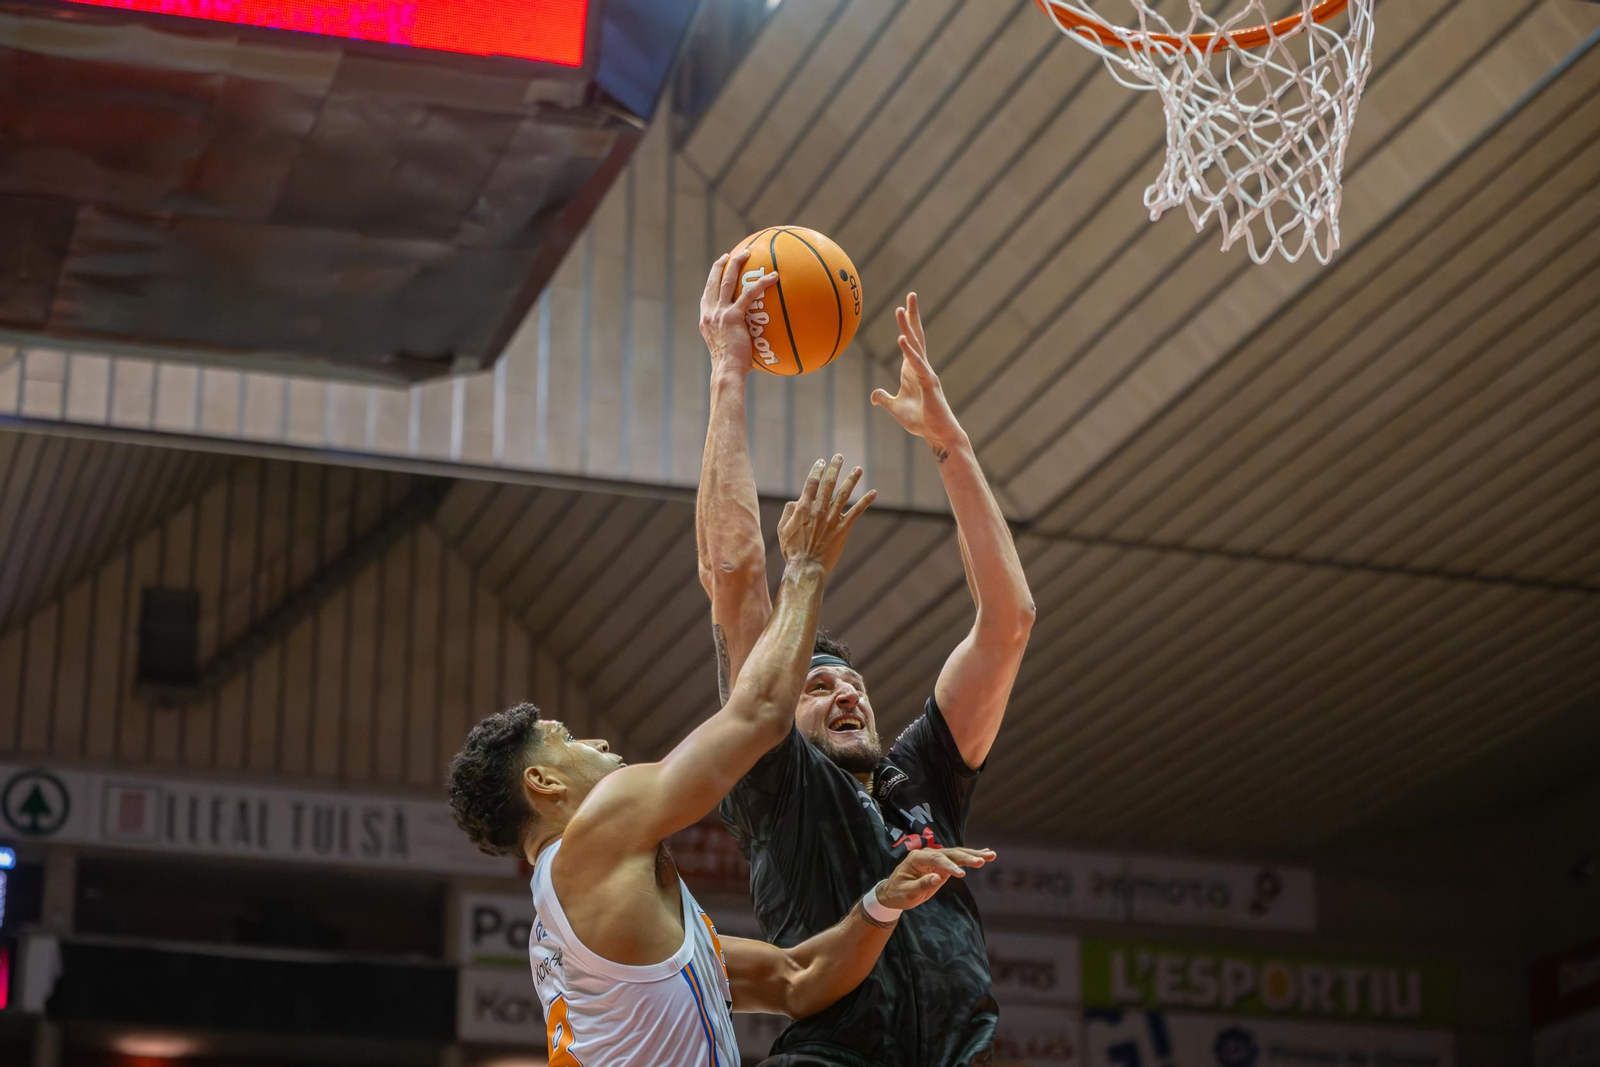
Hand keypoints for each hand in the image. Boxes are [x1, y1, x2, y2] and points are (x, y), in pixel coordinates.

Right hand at [700, 249, 779, 377]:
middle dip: (721, 265)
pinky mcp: (732, 316)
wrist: (727, 371)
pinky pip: (748, 294)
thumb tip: (756, 339)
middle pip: (713, 282)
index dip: (713, 280)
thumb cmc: (733, 367)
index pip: (708, 295)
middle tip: (730, 255)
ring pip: (726, 281)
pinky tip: (773, 276)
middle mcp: (709, 313)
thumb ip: (737, 337)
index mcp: (706, 319)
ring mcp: (719, 313)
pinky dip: (761, 283)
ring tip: (747, 253)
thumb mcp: (730, 348)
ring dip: (736, 264)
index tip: (720, 269)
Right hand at [777, 454, 875, 573]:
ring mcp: (832, 518)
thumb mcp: (783, 528)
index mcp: (803, 507)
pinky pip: (857, 512)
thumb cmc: (792, 549)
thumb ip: (789, 511)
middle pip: (829, 483)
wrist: (806, 567)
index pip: (811, 483)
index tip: (821, 461)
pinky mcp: (843, 528)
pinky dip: (866, 501)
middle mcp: (819, 509)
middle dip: (834, 468)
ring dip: (852, 479)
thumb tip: (796, 501)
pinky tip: (874, 492)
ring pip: (844, 494)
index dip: (817, 470)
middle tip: (839, 456)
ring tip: (858, 469)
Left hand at [870, 293, 965, 450]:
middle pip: (916, 336)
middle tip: (910, 294)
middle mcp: (921, 367)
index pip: (910, 341)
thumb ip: (884, 399)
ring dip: (908, 327)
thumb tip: (874, 395)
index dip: (907, 324)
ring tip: (901, 309)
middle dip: (912, 315)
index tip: (902, 306)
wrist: (937, 435)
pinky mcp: (929, 384)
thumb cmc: (920, 421)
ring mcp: (926, 374)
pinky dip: (910, 352)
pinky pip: (918, 365)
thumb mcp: (895, 408)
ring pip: (916, 346)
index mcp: (912, 370)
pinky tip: (902, 339)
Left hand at [876, 846, 996, 910]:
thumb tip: (937, 878)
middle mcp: (928, 854)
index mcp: (917, 858)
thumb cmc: (898, 893)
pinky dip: (971, 857)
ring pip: (957, 854)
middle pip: (950, 853)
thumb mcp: (907, 893)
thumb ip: (921, 885)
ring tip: (991, 855)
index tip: (961, 875)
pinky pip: (958, 859)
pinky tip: (986, 854)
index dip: (949, 867)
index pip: (936, 860)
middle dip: (967, 857)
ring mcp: (936, 857)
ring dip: (974, 854)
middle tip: (983, 861)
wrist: (893, 892)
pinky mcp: (942, 864)